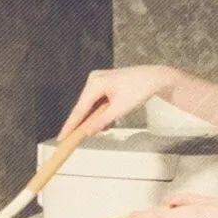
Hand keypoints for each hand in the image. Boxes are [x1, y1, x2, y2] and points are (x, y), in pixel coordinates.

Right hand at [58, 65, 179, 139]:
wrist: (156, 78)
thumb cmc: (140, 89)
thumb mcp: (121, 109)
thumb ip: (102, 121)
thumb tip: (88, 132)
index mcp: (96, 83)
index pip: (79, 108)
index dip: (70, 125)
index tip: (62, 138)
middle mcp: (94, 79)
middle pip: (84, 107)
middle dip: (86, 123)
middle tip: (78, 139)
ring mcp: (99, 80)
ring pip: (92, 105)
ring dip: (97, 118)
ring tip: (104, 128)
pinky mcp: (105, 84)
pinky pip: (99, 101)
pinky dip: (103, 112)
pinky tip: (109, 120)